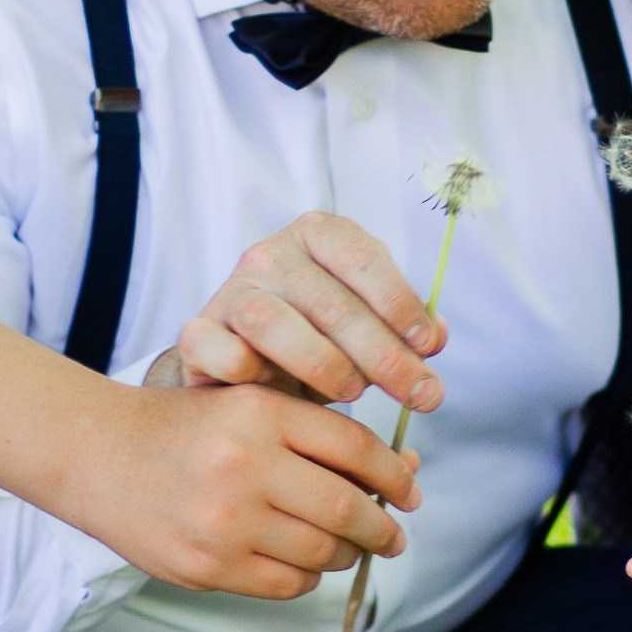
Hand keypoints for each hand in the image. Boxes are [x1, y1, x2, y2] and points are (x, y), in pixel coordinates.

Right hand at [79, 379, 423, 597]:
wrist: (98, 455)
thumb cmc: (189, 428)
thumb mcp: (251, 405)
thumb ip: (322, 432)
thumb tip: (407, 473)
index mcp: (260, 413)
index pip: (356, 449)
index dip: (395, 476)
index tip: (409, 492)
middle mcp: (243, 465)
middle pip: (346, 509)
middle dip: (381, 528)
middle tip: (392, 535)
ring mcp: (223, 522)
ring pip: (321, 553)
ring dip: (346, 554)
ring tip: (346, 548)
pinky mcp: (207, 567)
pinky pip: (286, 584)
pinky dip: (307, 577)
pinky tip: (301, 562)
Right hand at [171, 212, 447, 415]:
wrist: (246, 371)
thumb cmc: (319, 342)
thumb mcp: (368, 328)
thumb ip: (404, 328)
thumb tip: (434, 339)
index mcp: (318, 236)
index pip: (362, 257)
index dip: (401, 303)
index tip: (429, 348)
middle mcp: (269, 254)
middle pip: (330, 300)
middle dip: (383, 354)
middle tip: (418, 395)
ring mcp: (229, 292)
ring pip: (272, 321)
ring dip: (323, 364)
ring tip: (353, 394)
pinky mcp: (197, 334)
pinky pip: (216, 349)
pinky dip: (245, 370)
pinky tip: (276, 392)